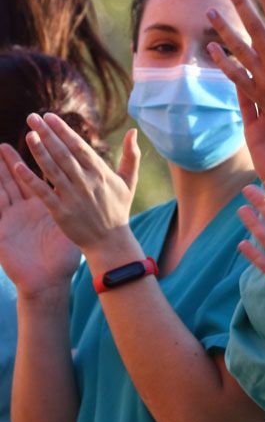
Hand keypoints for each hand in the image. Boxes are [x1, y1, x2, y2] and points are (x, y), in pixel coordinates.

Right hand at [0, 145, 78, 300]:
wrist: (47, 281)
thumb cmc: (62, 258)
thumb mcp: (74, 230)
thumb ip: (83, 208)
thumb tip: (99, 190)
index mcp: (47, 206)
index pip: (44, 176)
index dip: (45, 158)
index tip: (44, 141)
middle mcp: (28, 208)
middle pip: (20, 178)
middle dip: (15, 159)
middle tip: (10, 140)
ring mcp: (14, 218)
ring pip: (5, 189)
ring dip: (1, 171)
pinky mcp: (2, 230)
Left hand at [16, 114, 138, 253]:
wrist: (110, 240)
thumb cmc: (118, 208)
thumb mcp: (129, 181)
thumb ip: (132, 155)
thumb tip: (133, 131)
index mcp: (101, 173)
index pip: (78, 146)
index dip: (63, 130)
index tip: (49, 116)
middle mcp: (86, 182)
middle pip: (63, 153)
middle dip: (47, 134)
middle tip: (32, 118)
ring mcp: (73, 196)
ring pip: (52, 169)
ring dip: (39, 151)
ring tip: (28, 134)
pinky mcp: (62, 212)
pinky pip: (43, 192)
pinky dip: (31, 180)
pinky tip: (18, 167)